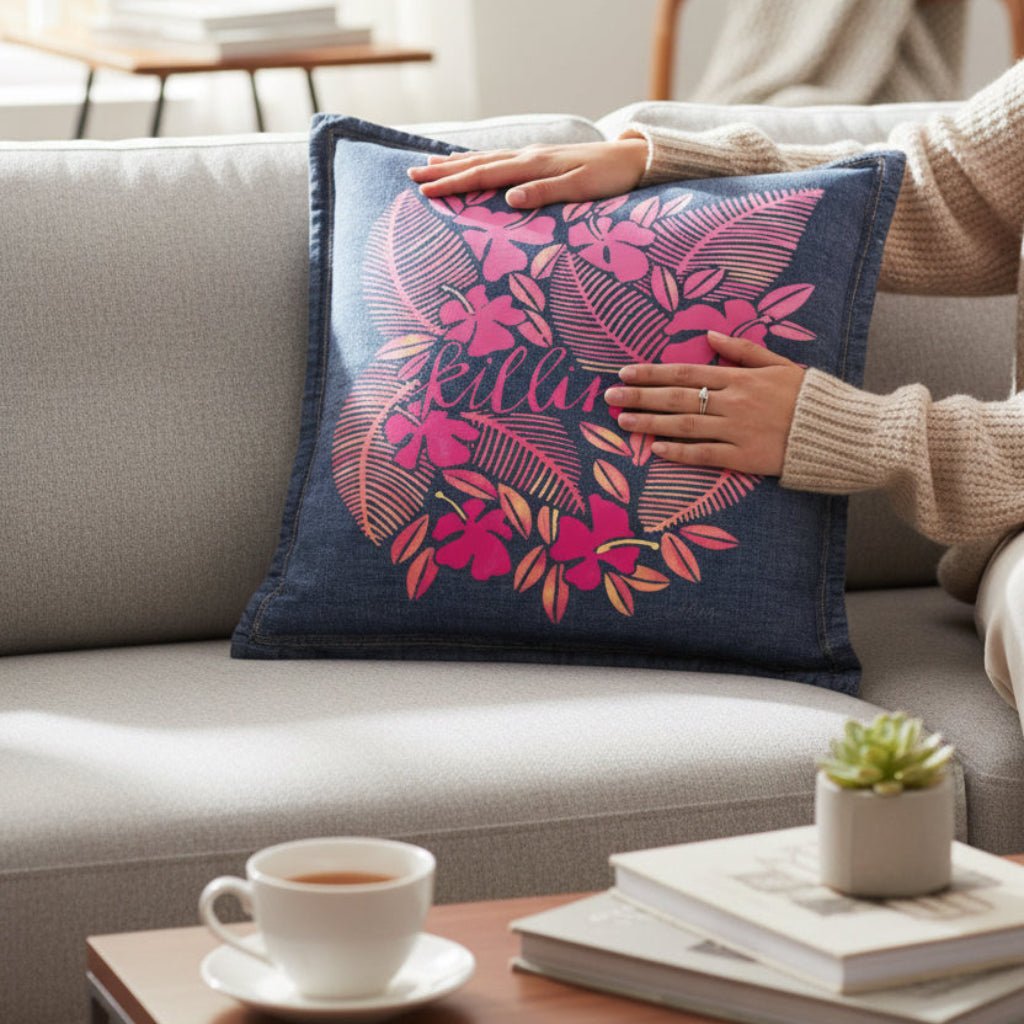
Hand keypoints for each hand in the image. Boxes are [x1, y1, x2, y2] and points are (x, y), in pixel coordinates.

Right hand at [407, 137, 648, 208]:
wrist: (634, 158)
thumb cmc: (610, 179)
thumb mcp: (581, 190)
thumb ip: (545, 194)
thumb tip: (509, 200)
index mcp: (533, 166)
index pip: (484, 174)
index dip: (453, 183)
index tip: (425, 191)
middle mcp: (529, 157)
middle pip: (478, 163)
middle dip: (444, 172)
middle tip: (412, 177)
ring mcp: (534, 156)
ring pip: (486, 158)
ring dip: (457, 163)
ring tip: (429, 166)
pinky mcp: (541, 159)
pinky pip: (501, 158)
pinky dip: (479, 160)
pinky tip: (471, 161)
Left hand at [604, 332, 805, 476]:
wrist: (843, 430)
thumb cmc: (811, 397)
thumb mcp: (781, 365)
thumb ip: (744, 350)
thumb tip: (711, 335)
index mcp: (741, 377)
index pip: (686, 371)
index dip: (652, 373)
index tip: (624, 373)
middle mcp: (734, 401)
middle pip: (677, 397)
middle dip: (640, 396)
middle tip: (608, 397)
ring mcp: (738, 430)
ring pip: (685, 425)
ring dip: (650, 423)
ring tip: (622, 422)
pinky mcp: (746, 458)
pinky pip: (706, 454)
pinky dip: (680, 452)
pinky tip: (655, 449)